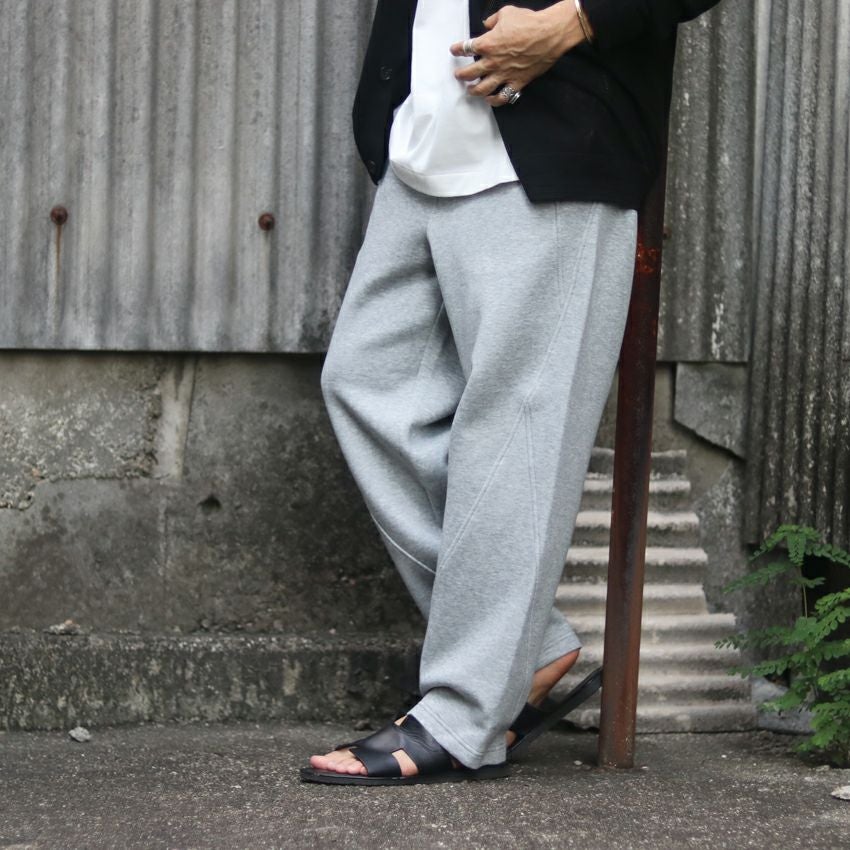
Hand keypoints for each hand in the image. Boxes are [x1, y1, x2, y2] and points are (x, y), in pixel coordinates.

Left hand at [449, 1, 586, 106]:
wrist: (548, 34)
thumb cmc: (529, 22)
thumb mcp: (507, 13)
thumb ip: (492, 20)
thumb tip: (488, 24)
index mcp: (488, 43)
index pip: (466, 48)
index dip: (458, 49)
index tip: (455, 50)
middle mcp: (492, 62)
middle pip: (469, 73)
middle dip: (461, 75)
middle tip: (458, 75)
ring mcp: (504, 74)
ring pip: (482, 89)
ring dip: (473, 91)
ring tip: (470, 90)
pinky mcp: (516, 82)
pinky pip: (502, 97)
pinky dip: (494, 100)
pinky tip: (490, 99)